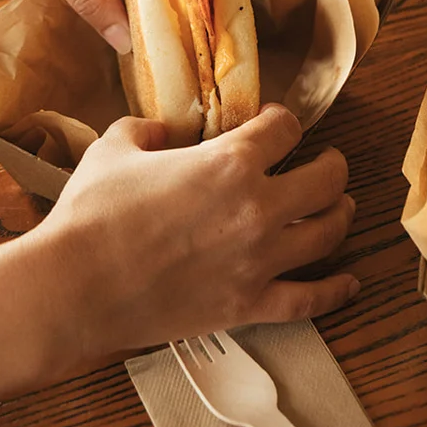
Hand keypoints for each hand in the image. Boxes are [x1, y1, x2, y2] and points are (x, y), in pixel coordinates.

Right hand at [28, 103, 358, 361]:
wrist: (76, 286)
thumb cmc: (93, 212)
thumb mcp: (115, 147)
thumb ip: (144, 129)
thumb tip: (156, 130)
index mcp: (230, 161)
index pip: (284, 128)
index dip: (282, 120)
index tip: (272, 124)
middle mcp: (258, 208)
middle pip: (325, 180)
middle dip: (331, 165)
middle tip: (326, 162)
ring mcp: (258, 261)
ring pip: (327, 234)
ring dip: (341, 215)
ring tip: (341, 206)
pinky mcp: (248, 306)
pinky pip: (308, 300)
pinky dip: (335, 291)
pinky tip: (350, 281)